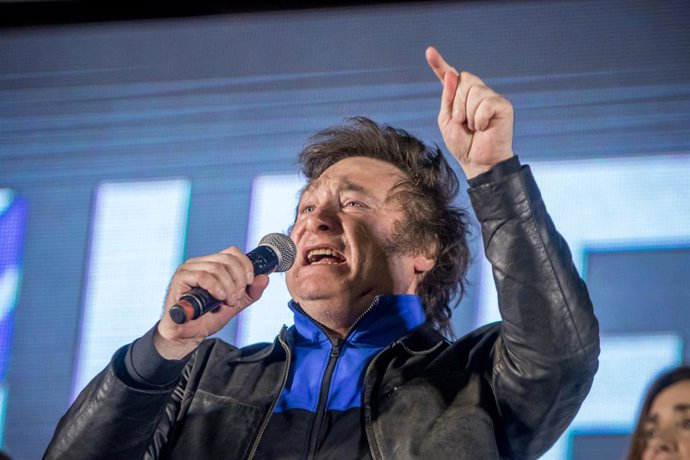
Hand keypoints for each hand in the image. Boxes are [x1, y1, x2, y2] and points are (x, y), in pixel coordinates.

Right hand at [155, 246, 269, 358]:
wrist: (189, 334)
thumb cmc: (208, 317)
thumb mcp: (236, 304)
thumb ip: (251, 292)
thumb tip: (265, 277)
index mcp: (212, 264)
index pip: (232, 252)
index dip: (245, 265)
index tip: (249, 282)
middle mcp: (200, 263)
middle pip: (227, 259)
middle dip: (238, 279)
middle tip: (236, 297)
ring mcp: (189, 269)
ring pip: (217, 268)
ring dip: (228, 287)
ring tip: (227, 301)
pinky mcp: (180, 278)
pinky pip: (203, 275)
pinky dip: (216, 287)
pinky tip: (219, 298)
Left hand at [425, 46, 513, 178]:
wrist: (478, 162)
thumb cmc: (463, 145)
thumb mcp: (446, 120)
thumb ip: (447, 98)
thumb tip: (453, 74)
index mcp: (460, 96)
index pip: (450, 77)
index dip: (439, 64)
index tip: (429, 52)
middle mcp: (477, 93)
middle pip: (463, 80)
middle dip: (457, 104)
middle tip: (462, 123)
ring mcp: (491, 98)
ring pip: (474, 91)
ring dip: (468, 114)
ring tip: (474, 127)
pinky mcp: (503, 105)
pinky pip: (485, 103)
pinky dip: (479, 119)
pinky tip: (484, 128)